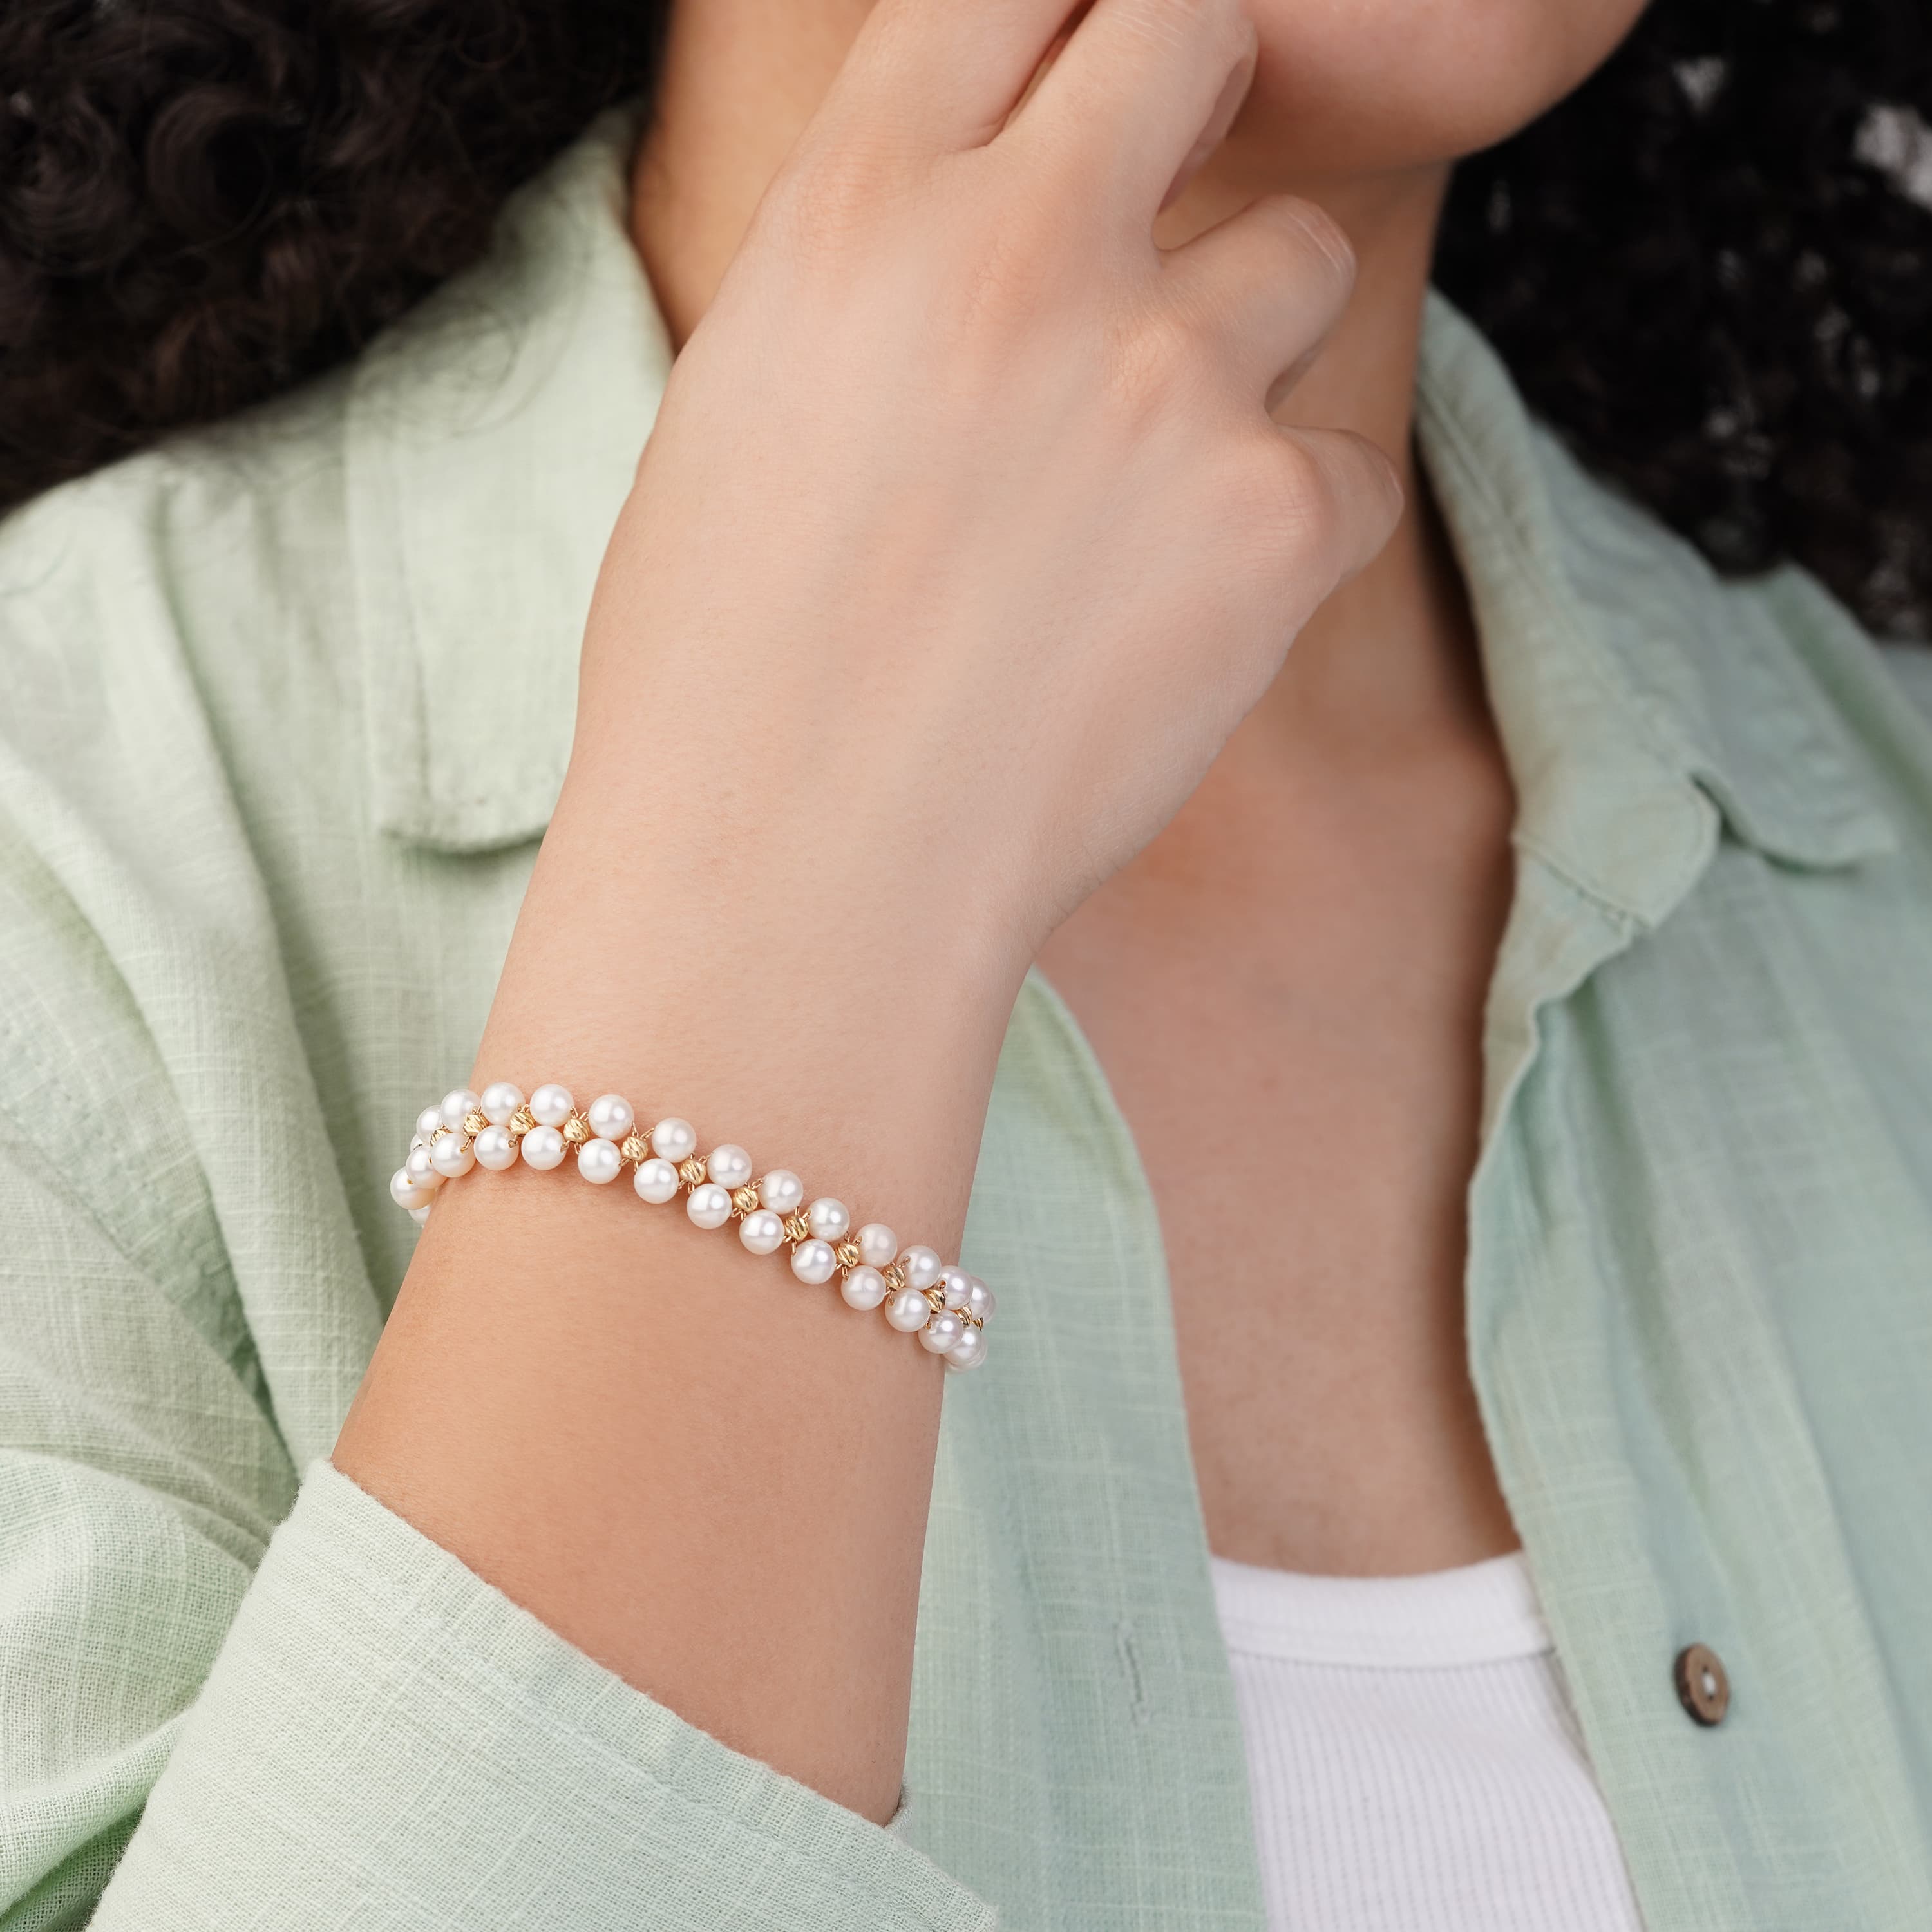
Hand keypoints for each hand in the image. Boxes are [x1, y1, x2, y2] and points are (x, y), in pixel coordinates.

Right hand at [575, 0, 1400, 980]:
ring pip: (1300, 259)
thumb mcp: (739, 417)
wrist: (791, 884)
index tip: (1085, 71)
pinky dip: (1293, 529)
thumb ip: (867, 280)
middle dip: (1199, 82)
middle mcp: (1020, 252)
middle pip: (1193, 27)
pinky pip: (1348, 469)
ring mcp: (1163, 380)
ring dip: (1251, 343)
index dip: (1068, 14)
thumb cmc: (717, 683)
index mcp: (857, 209)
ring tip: (1155, 488)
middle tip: (1170, 198)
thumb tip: (958, 224)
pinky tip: (1193, 617)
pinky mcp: (1267, 525)